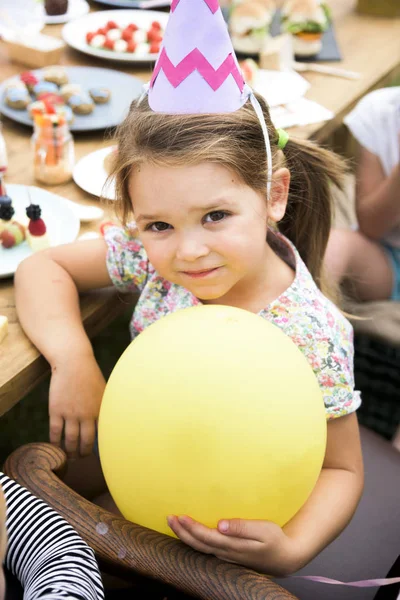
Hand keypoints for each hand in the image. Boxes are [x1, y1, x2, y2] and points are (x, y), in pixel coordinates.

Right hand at [49, 352, 105, 457]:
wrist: (73, 362)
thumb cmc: (90, 375)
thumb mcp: (104, 390)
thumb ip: (106, 406)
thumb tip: (113, 420)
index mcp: (100, 410)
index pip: (103, 435)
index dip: (101, 448)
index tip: (101, 455)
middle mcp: (86, 414)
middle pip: (86, 442)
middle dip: (84, 454)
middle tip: (81, 458)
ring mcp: (70, 413)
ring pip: (70, 440)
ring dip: (70, 452)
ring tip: (69, 456)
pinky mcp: (56, 410)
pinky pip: (55, 432)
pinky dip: (55, 442)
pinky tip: (55, 446)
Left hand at [167, 515, 300, 575]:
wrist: (284, 558)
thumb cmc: (274, 540)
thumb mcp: (263, 530)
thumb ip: (242, 527)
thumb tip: (222, 524)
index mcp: (232, 546)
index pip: (206, 537)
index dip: (192, 528)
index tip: (180, 516)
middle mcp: (225, 553)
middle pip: (198, 544)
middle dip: (182, 532)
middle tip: (169, 518)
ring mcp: (225, 556)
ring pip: (199, 548)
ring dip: (185, 536)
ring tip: (173, 523)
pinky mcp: (227, 555)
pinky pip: (205, 549)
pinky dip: (193, 541)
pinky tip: (188, 534)